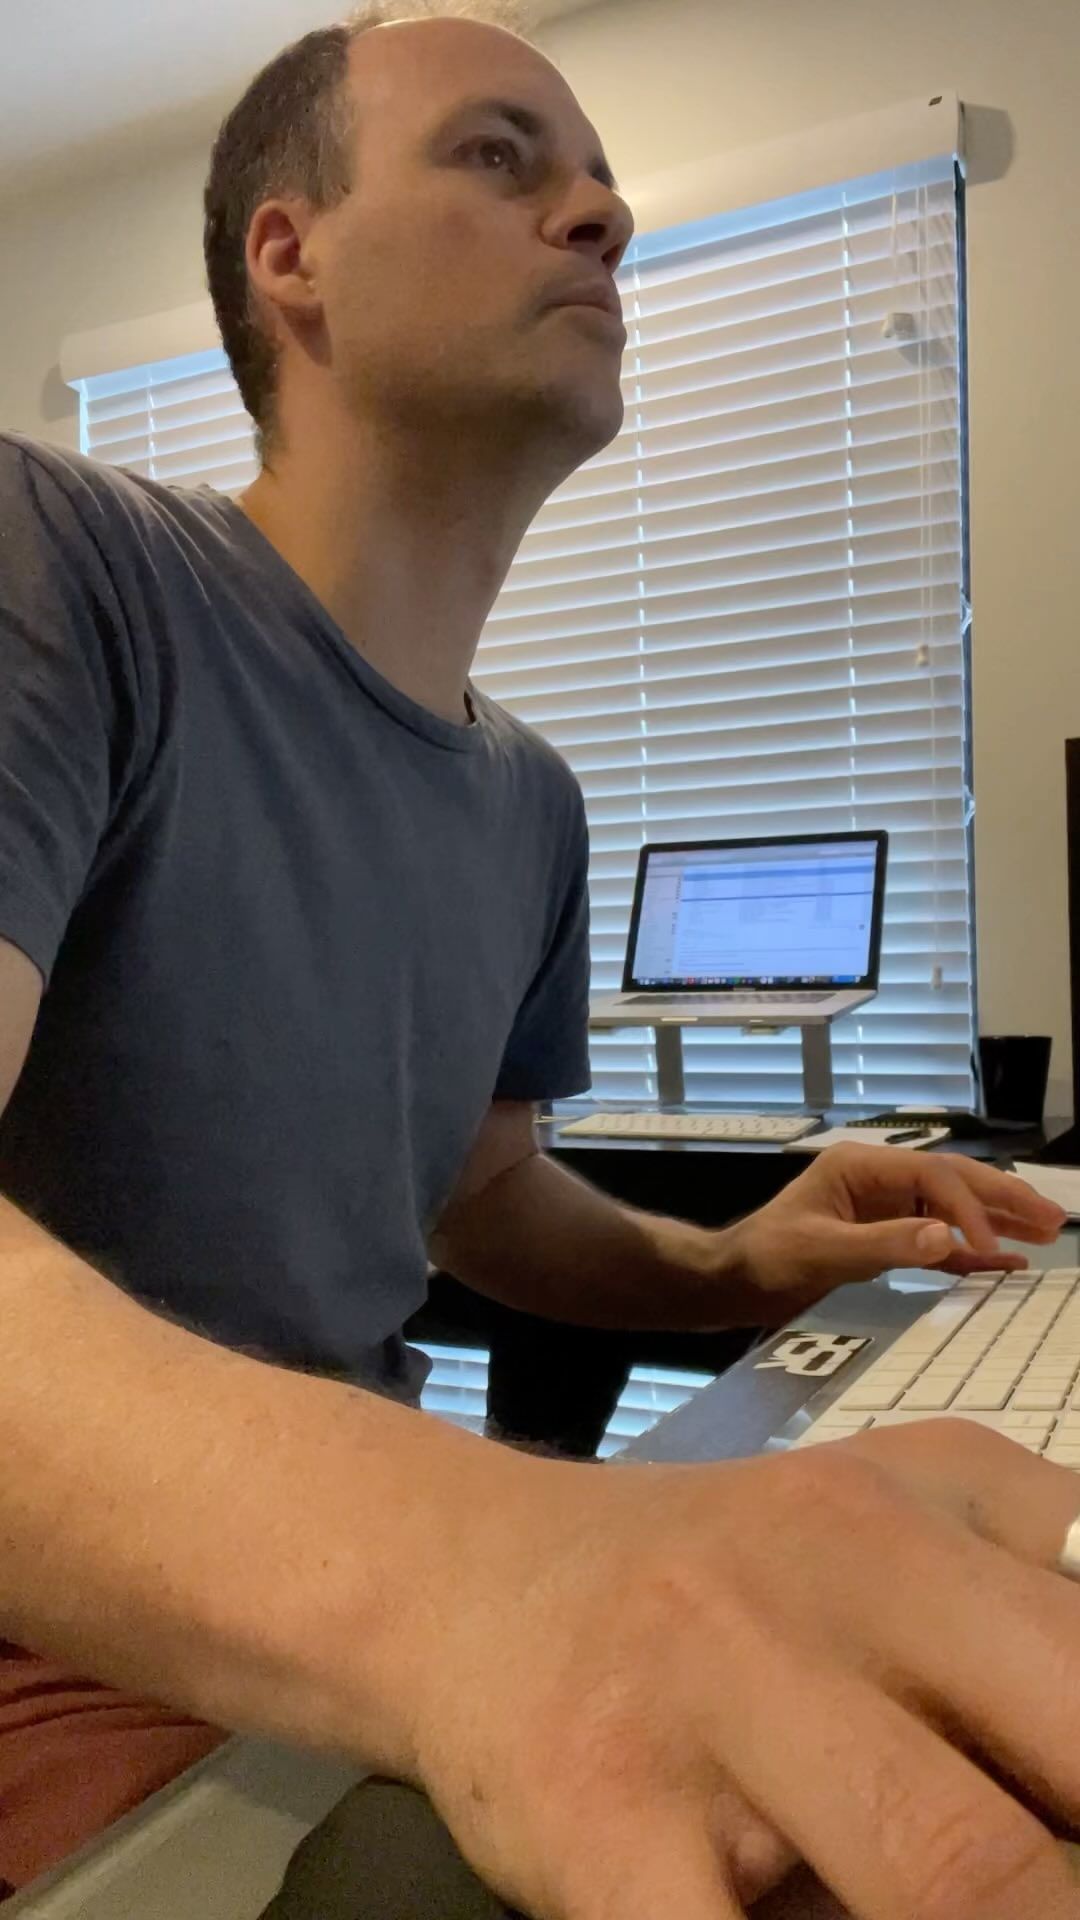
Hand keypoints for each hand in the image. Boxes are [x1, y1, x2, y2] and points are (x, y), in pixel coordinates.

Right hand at [415, 1423, 1079, 1919]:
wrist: (474, 1577)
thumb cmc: (729, 1575)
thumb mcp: (899, 1518)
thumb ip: (1041, 1588)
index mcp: (929, 1504)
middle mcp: (831, 1569)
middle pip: (1068, 1735)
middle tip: (1079, 1892)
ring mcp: (712, 1689)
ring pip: (946, 1872)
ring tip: (998, 1918)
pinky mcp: (602, 1818)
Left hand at [726, 1144, 1067, 1318]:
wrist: (735, 1280)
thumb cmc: (767, 1259)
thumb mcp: (822, 1252)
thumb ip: (885, 1245)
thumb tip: (947, 1238)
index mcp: (861, 1167)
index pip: (932, 1178)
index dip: (968, 1208)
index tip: (993, 1247)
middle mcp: (878, 1180)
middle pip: (952, 1182)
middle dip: (1002, 1198)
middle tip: (1053, 1217)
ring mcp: (884, 1207)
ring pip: (952, 1209)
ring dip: (997, 1220)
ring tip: (1047, 1230)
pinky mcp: (885, 1237)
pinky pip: (938, 1241)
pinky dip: (971, 1252)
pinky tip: (1006, 1263)